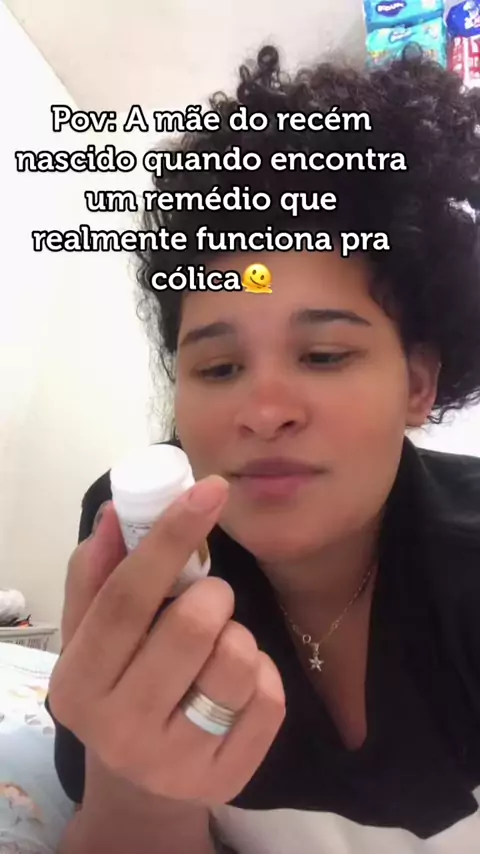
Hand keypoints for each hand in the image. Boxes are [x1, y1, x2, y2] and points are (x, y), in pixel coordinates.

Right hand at [49, 477, 285, 805]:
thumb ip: (98, 573)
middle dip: (213, 593)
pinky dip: (262, 671)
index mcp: (78, 683)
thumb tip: (118, 513)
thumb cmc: (117, 683)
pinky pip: (270, 697)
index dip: (170, 537)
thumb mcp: (92, 633)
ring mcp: (176, 762)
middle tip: (209, 596)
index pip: (126, 598)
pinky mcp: (229, 779)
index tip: (211, 489)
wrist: (141, 780)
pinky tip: (237, 681)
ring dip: (238, 633)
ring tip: (219, 643)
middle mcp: (121, 731)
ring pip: (236, 659)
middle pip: (190, 627)